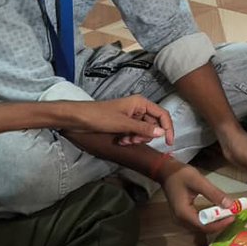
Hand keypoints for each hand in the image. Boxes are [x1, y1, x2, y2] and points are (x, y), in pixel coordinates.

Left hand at [60, 96, 174, 146]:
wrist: (78, 118)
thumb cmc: (99, 116)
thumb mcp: (123, 124)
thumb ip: (144, 128)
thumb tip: (162, 133)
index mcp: (140, 103)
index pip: (162, 115)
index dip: (168, 128)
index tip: (168, 142)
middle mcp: (138, 108)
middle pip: (153, 124)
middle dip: (145, 135)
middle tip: (134, 140)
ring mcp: (130, 116)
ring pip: (143, 130)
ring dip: (136, 138)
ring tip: (125, 141)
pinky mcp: (123, 123)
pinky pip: (134, 133)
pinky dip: (130, 139)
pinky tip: (120, 141)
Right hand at [161, 163, 234, 232]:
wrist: (165, 171)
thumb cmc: (180, 175)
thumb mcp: (199, 181)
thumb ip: (214, 194)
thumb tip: (230, 205)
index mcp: (184, 214)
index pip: (205, 226)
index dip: (220, 224)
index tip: (233, 217)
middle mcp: (181, 220)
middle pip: (203, 229)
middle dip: (219, 224)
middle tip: (233, 215)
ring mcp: (181, 219)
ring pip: (201, 227)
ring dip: (215, 222)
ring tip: (228, 215)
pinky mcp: (183, 215)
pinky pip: (198, 221)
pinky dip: (209, 219)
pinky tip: (218, 213)